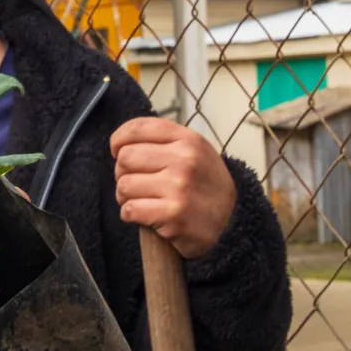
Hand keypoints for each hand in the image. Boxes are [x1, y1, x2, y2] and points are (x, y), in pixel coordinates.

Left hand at [110, 117, 235, 258]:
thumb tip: (123, 142)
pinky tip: (144, 215)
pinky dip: (130, 214)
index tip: (117, 150)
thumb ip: (165, 141)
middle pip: (125, 158)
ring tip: (142, 200)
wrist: (233, 223)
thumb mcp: (196, 153)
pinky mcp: (172, 215)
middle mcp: (184, 160)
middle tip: (136, 182)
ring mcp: (178, 188)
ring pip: (124, 185)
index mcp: (189, 140)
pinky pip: (130, 209)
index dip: (119, 139)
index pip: (139, 128)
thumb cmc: (206, 186)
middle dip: (123, 172)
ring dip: (125, 196)